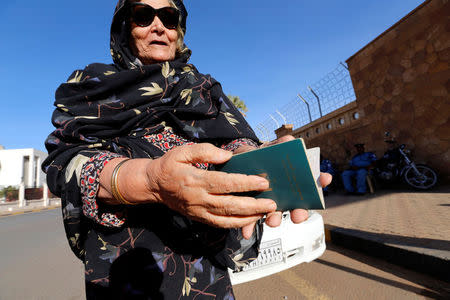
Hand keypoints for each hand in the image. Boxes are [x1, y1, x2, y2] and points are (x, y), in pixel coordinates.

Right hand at [146, 143, 276, 228]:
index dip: (245, 183)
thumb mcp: (182, 151)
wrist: (153, 185)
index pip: (225, 183)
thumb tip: (227, 155)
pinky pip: (219, 225)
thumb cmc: (170, 165)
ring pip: (226, 219)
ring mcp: (198, 211)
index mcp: (195, 180)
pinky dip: (236, 224)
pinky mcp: (199, 218)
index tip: (263, 182)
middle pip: (229, 205)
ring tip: (266, 213)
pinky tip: (249, 220)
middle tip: (272, 203)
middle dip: (253, 205)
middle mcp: (198, 199)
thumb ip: (205, 151)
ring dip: (248, 217)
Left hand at [240, 135, 332, 238]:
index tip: (324, 181)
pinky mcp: (253, 208)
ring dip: (275, 220)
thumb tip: (289, 139)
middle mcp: (284, 195)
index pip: (310, 185)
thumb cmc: (259, 157)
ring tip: (272, 221)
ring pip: (276, 215)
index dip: (319, 184)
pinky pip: (251, 220)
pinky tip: (246, 232)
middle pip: (297, 206)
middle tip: (298, 215)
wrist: (238, 162)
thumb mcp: (268, 149)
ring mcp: (269, 202)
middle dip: (299, 212)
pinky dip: (248, 227)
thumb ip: (279, 145)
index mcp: (291, 181)